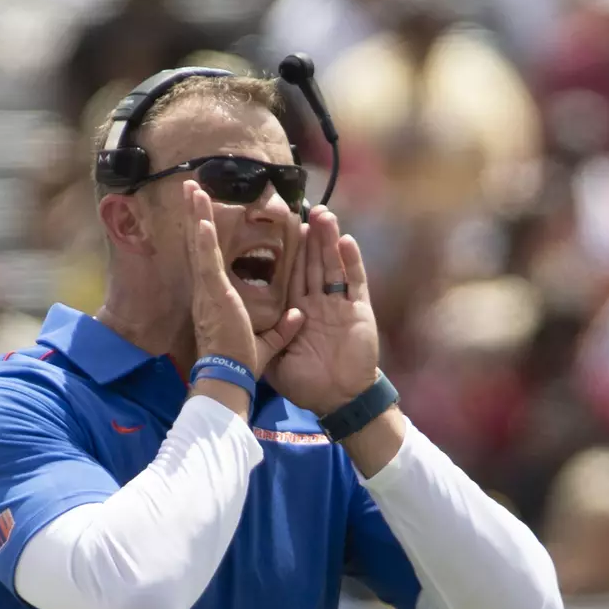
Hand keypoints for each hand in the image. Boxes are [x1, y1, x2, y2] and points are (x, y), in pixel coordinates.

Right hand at [184, 181, 302, 376]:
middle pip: (199, 244)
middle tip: (190, 186)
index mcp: (216, 299)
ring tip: (191, 187)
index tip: (204, 214)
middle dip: (194, 213)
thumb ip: (282, 328)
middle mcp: (206, 290)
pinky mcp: (214, 295)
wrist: (229, 379)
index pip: (210, 259)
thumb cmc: (242, 365)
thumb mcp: (268, 343)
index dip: (205, 235)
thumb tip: (298, 316)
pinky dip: (204, 239)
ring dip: (196, 214)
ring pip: (200, 245)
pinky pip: (208, 261)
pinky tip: (201, 218)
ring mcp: (208, 291)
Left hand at [267, 206, 380, 414]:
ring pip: (333, 265)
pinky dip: (352, 261)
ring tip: (324, 214)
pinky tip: (346, 240)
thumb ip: (269, 340)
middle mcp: (319, 304)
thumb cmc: (309, 385)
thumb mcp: (277, 362)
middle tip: (307, 208)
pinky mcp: (359, 311)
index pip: (293, 275)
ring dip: (329, 240)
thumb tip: (249, 326)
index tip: (286, 227)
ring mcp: (340, 306)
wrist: (339, 400)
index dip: (291, 252)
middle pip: (314, 263)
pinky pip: (355, 282)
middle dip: (311, 237)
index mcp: (299, 313)